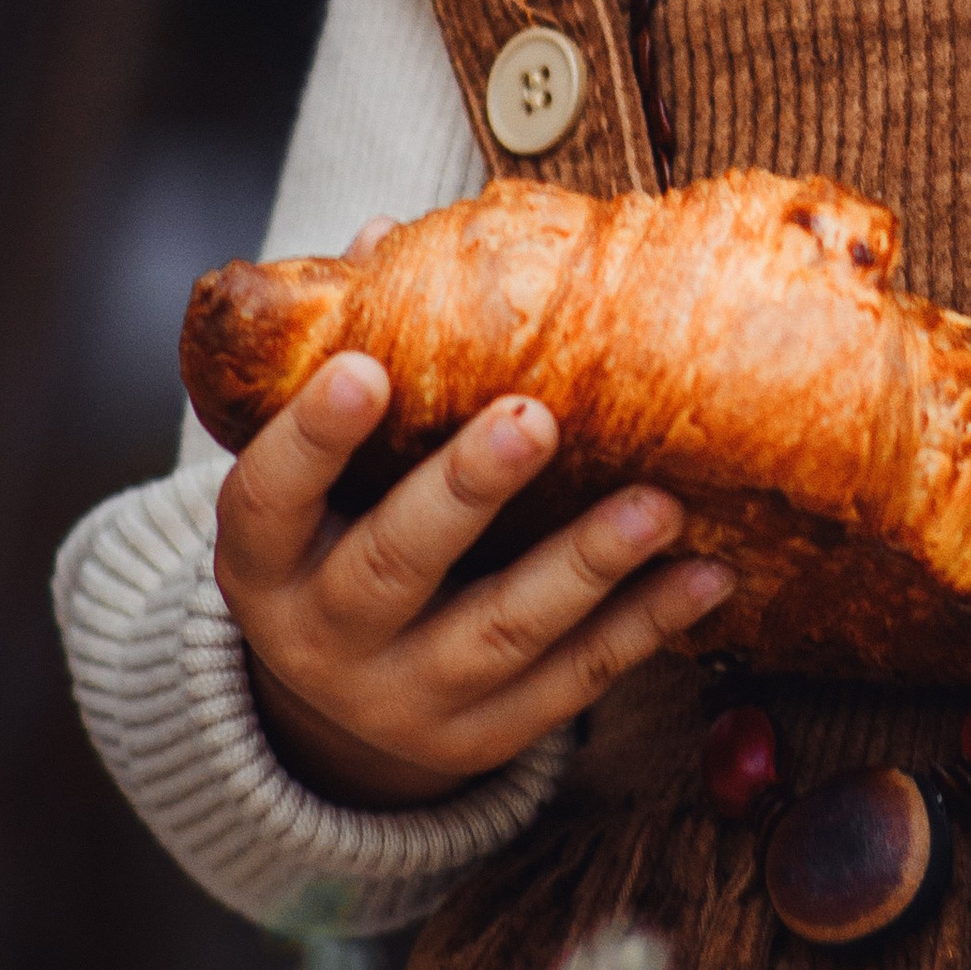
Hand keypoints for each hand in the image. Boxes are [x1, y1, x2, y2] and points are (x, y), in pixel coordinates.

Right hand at [213, 350, 733, 808]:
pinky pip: (573, 682)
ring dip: (586, 563)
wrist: (338, 698)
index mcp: (264, 560)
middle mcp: (322, 637)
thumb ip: (350, 358)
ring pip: (500, 631)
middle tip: (534, 418)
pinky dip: (643, 627)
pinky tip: (706, 575)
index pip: (269, 497)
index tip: (364, 369)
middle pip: (393, 564)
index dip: (312, 439)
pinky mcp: (485, 735)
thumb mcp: (313, 470)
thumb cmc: (336, 531)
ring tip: (659, 503)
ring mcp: (407, 697)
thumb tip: (388, 235)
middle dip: (466, 491)